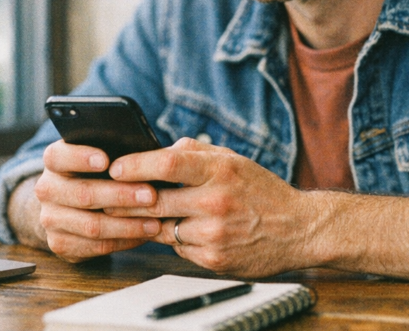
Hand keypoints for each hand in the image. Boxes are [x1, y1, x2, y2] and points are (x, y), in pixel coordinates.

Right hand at [31, 140, 162, 261]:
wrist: (67, 206)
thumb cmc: (94, 174)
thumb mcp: (96, 156)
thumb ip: (111, 151)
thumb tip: (142, 152)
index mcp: (54, 161)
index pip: (59, 156)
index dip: (81, 157)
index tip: (106, 160)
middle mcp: (47, 189)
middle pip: (83, 193)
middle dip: (121, 195)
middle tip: (151, 195)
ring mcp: (50, 219)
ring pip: (91, 225)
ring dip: (127, 225)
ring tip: (154, 222)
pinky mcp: (59, 243)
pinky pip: (96, 246)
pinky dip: (123, 241)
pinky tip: (142, 235)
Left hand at [106, 137, 316, 276]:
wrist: (299, 229)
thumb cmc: (262, 191)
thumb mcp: (233, 160)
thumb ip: (195, 151)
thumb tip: (159, 149)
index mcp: (220, 169)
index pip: (167, 163)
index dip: (135, 165)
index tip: (114, 167)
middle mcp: (216, 201)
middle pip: (154, 200)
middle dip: (127, 199)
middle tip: (109, 194)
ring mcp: (214, 233)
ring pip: (161, 227)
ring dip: (151, 221)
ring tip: (147, 212)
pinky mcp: (213, 259)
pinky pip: (177, 248)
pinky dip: (175, 239)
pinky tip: (186, 230)